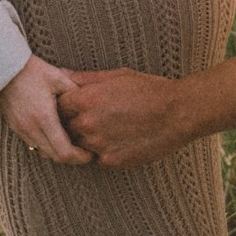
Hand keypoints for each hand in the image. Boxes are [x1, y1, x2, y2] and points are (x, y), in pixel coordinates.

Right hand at [0, 55, 91, 164]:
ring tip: (72, 143)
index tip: (91, 154)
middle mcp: (31, 128)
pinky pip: (34, 145)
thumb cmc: (31, 70)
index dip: (80, 157)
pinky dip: (46, 145)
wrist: (2, 68)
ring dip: (58, 152)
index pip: (64, 151)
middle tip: (86, 152)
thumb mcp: (58, 77)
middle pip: (55, 157)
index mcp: (45, 118)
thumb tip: (92, 102)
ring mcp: (21, 130)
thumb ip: (76, 92)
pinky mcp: (15, 127)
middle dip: (72, 158)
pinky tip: (55, 135)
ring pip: (44, 153)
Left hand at [59, 69, 190, 168]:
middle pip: (64, 127)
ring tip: (107, 129)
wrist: (178, 113)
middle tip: (91, 118)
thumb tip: (62, 74)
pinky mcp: (111, 162)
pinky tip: (118, 141)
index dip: (64, 105)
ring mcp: (98, 145)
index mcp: (86, 99)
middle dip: (72, 122)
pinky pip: (95, 159)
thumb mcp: (116, 76)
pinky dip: (102, 152)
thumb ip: (85, 78)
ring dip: (86, 139)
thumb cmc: (149, 89)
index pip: (57, 106)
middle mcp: (88, 123)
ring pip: (78, 145)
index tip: (72, 105)